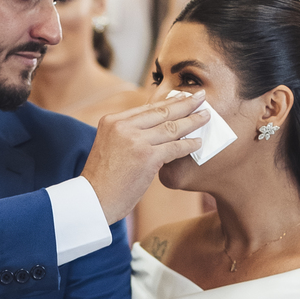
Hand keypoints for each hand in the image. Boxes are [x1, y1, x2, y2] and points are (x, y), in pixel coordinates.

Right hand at [81, 91, 208, 222]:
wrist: (93, 200)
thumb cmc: (102, 180)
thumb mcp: (108, 147)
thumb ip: (126, 135)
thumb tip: (152, 131)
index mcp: (112, 121)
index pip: (146, 108)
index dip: (167, 102)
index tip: (182, 97)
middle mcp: (123, 126)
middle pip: (161, 111)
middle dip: (184, 103)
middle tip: (200, 97)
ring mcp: (135, 141)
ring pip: (171, 127)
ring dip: (192, 121)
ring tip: (206, 116)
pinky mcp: (147, 157)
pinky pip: (174, 147)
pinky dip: (189, 144)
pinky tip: (199, 142)